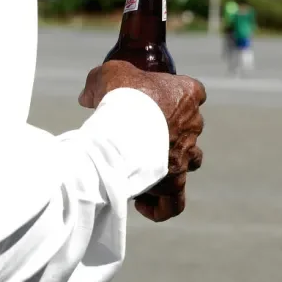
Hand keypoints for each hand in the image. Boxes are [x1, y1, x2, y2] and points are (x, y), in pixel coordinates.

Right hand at [79, 60, 206, 221]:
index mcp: (187, 93)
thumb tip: (88, 97)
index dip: (177, 96)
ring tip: (143, 170)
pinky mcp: (175, 180)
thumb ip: (99, 83)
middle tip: (137, 138)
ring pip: (189, 163)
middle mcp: (194, 124)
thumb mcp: (108, 76)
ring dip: (170, 167)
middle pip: (189, 128)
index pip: (194, 92)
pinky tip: (143, 203)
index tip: (153, 102)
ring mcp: (187, 154)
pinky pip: (174, 201)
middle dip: (167, 134)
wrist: (125, 129)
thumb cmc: (122, 97)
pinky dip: (161, 205)